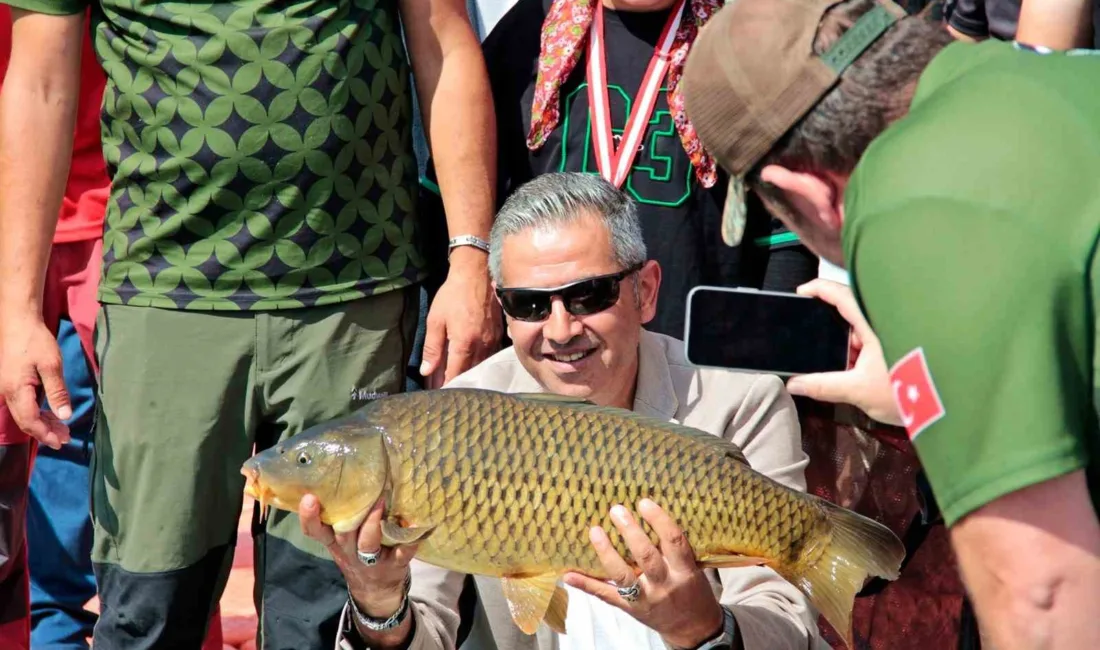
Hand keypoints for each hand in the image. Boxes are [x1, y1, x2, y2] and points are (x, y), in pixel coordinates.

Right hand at [0, 316, 70, 447]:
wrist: (17, 321)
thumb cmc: (35, 340)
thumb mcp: (51, 365)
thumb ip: (57, 392)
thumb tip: (64, 416)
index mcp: (16, 390)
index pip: (30, 422)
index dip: (45, 435)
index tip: (61, 443)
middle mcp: (7, 392)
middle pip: (26, 421)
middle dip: (46, 432)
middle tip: (66, 438)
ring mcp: (7, 388)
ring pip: (25, 413)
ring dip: (43, 422)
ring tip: (63, 429)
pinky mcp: (11, 382)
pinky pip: (23, 404)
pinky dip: (38, 411)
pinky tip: (51, 414)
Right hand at [298, 496, 419, 619]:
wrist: (376, 592)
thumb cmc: (356, 556)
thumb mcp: (340, 543)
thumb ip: (337, 520)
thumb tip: (336, 483)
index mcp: (335, 544)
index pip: (315, 532)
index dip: (310, 518)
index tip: (309, 498)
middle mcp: (350, 553)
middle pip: (343, 535)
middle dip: (347, 515)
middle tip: (357, 490)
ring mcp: (374, 560)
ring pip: (367, 544)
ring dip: (373, 523)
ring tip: (381, 501)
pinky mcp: (396, 564)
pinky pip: (402, 552)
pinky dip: (409, 540)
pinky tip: (414, 524)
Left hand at [420, 248, 501, 387]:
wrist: (477, 274)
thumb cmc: (453, 295)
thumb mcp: (435, 320)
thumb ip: (432, 348)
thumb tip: (427, 372)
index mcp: (464, 343)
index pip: (455, 374)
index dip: (445, 386)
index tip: (437, 394)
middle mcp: (482, 346)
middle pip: (469, 374)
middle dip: (456, 384)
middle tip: (444, 392)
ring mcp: (493, 341)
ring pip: (481, 368)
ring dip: (469, 376)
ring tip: (456, 382)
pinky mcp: (499, 336)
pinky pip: (489, 357)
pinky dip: (479, 365)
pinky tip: (471, 366)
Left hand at [563, 499, 724, 649]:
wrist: (693, 629)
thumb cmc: (693, 591)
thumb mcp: (692, 568)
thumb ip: (674, 548)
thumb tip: (648, 513)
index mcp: (684, 571)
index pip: (673, 541)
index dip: (659, 520)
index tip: (644, 502)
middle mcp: (665, 585)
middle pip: (646, 556)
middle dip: (630, 531)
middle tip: (616, 510)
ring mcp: (645, 598)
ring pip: (623, 575)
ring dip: (606, 552)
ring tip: (595, 531)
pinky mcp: (629, 608)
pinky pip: (606, 595)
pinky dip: (586, 584)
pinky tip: (568, 574)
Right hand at [785, 279, 901, 425]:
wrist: (951, 408)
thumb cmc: (908, 392)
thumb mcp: (857, 391)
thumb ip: (822, 386)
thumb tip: (794, 385)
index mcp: (873, 323)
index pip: (840, 294)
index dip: (818, 289)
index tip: (800, 293)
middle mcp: (884, 322)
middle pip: (850, 312)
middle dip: (830, 329)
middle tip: (814, 342)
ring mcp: (894, 333)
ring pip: (862, 330)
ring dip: (847, 345)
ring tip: (836, 365)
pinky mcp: (902, 346)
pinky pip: (873, 341)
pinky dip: (860, 352)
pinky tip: (854, 371)